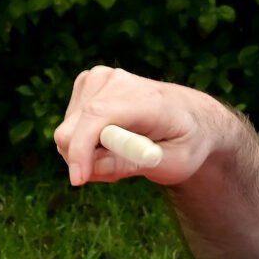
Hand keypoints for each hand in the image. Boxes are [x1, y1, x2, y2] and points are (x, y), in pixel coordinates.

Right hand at [54, 65, 234, 187]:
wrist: (191, 116)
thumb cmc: (186, 141)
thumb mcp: (174, 163)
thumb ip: (134, 164)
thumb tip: (92, 168)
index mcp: (146, 98)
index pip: (98, 116)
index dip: (81, 149)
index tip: (78, 180)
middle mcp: (117, 81)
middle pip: (72, 128)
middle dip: (86, 162)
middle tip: (119, 174)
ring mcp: (99, 78)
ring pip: (67, 132)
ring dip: (87, 155)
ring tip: (122, 156)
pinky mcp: (87, 83)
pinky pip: (69, 127)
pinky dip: (84, 143)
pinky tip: (112, 142)